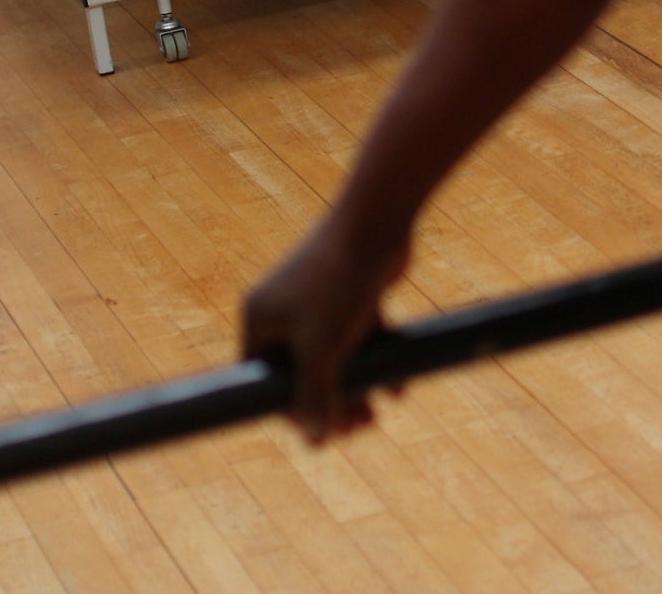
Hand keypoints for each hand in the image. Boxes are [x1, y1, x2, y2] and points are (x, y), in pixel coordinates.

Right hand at [240, 212, 410, 441]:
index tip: (326, 433)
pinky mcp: (355, 292)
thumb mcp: (322, 346)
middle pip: (305, 372)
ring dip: (358, 386)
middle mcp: (286, 309)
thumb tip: (313, 442)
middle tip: (361, 427)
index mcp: (262, 319)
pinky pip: (362, 336)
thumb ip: (316, 395)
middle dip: (333, 403)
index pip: (269, 380)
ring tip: (379, 412)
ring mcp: (321, 299)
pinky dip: (378, 358)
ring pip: (337, 357)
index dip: (295, 411)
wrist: (380, 221)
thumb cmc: (340, 280)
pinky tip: (399, 384)